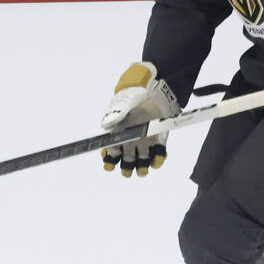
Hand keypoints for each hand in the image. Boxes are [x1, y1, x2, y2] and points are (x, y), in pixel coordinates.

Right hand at [100, 62, 179, 177]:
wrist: (153, 93)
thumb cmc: (133, 100)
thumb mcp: (123, 104)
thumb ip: (115, 114)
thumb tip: (105, 126)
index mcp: (117, 136)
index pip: (110, 154)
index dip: (109, 161)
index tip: (110, 163)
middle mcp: (130, 143)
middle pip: (125, 162)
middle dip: (126, 169)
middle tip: (127, 170)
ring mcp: (144, 144)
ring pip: (141, 163)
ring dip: (141, 168)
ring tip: (142, 169)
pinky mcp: (158, 143)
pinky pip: (158, 156)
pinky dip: (158, 160)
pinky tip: (157, 156)